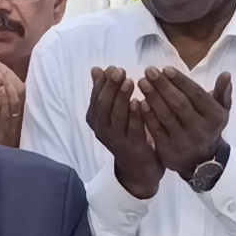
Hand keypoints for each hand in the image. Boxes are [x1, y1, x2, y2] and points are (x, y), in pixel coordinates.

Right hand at [86, 66, 162, 198]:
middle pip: (104, 105)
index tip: (113, 68)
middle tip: (120, 71)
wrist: (138, 167)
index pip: (96, 97)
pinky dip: (135, 115)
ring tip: (130, 82)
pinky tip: (140, 102)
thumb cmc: (125, 133)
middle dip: (111, 87)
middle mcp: (102, 130)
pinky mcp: (133, 147)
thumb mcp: (112, 113)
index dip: (103, 82)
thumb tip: (96, 69)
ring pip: (117, 116)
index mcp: (95, 120)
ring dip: (122, 98)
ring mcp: (117, 140)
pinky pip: (133, 129)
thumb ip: (105, 91)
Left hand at [138, 67, 232, 178]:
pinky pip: (156, 130)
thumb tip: (226, 74)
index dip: (181, 81)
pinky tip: (140, 102)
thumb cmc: (208, 127)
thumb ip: (222, 92)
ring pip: (166, 116)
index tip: (166, 69)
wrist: (201, 161)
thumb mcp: (221, 111)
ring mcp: (184, 141)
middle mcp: (200, 129)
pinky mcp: (169, 150)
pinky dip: (148, 115)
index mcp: (214, 117)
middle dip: (163, 86)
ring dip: (153, 97)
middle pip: (179, 104)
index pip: (196, 95)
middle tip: (150, 71)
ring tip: (142, 83)